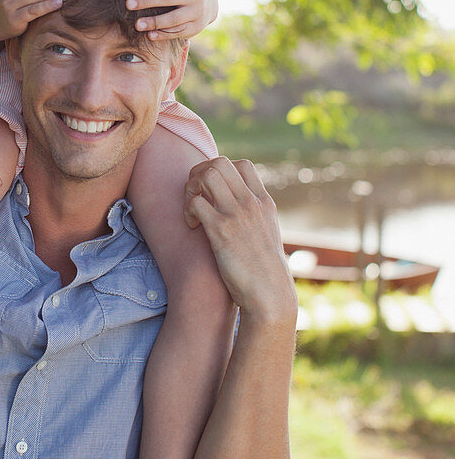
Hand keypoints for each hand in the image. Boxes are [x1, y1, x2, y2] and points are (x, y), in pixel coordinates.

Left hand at [125, 0, 217, 39]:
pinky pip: (178, 32)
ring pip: (173, 18)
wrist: (210, 0)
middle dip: (147, 1)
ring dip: (154, 22)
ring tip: (137, 24)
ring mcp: (197, 12)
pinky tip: (150, 35)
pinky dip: (163, 35)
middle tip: (128, 4)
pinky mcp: (196, 27)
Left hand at [184, 157, 296, 321]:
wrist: (270, 295)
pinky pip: (196, 202)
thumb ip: (255, 219)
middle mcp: (251, 203)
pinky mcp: (221, 230)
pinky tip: (191, 226)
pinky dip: (187, 209)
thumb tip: (241, 214)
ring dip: (191, 187)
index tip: (212, 192)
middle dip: (200, 173)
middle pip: (221, 162)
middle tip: (194, 196)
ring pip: (207, 175)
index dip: (221, 170)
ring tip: (191, 208)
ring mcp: (237, 214)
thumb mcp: (266, 236)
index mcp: (264, 202)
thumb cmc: (265, 272)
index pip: (243, 165)